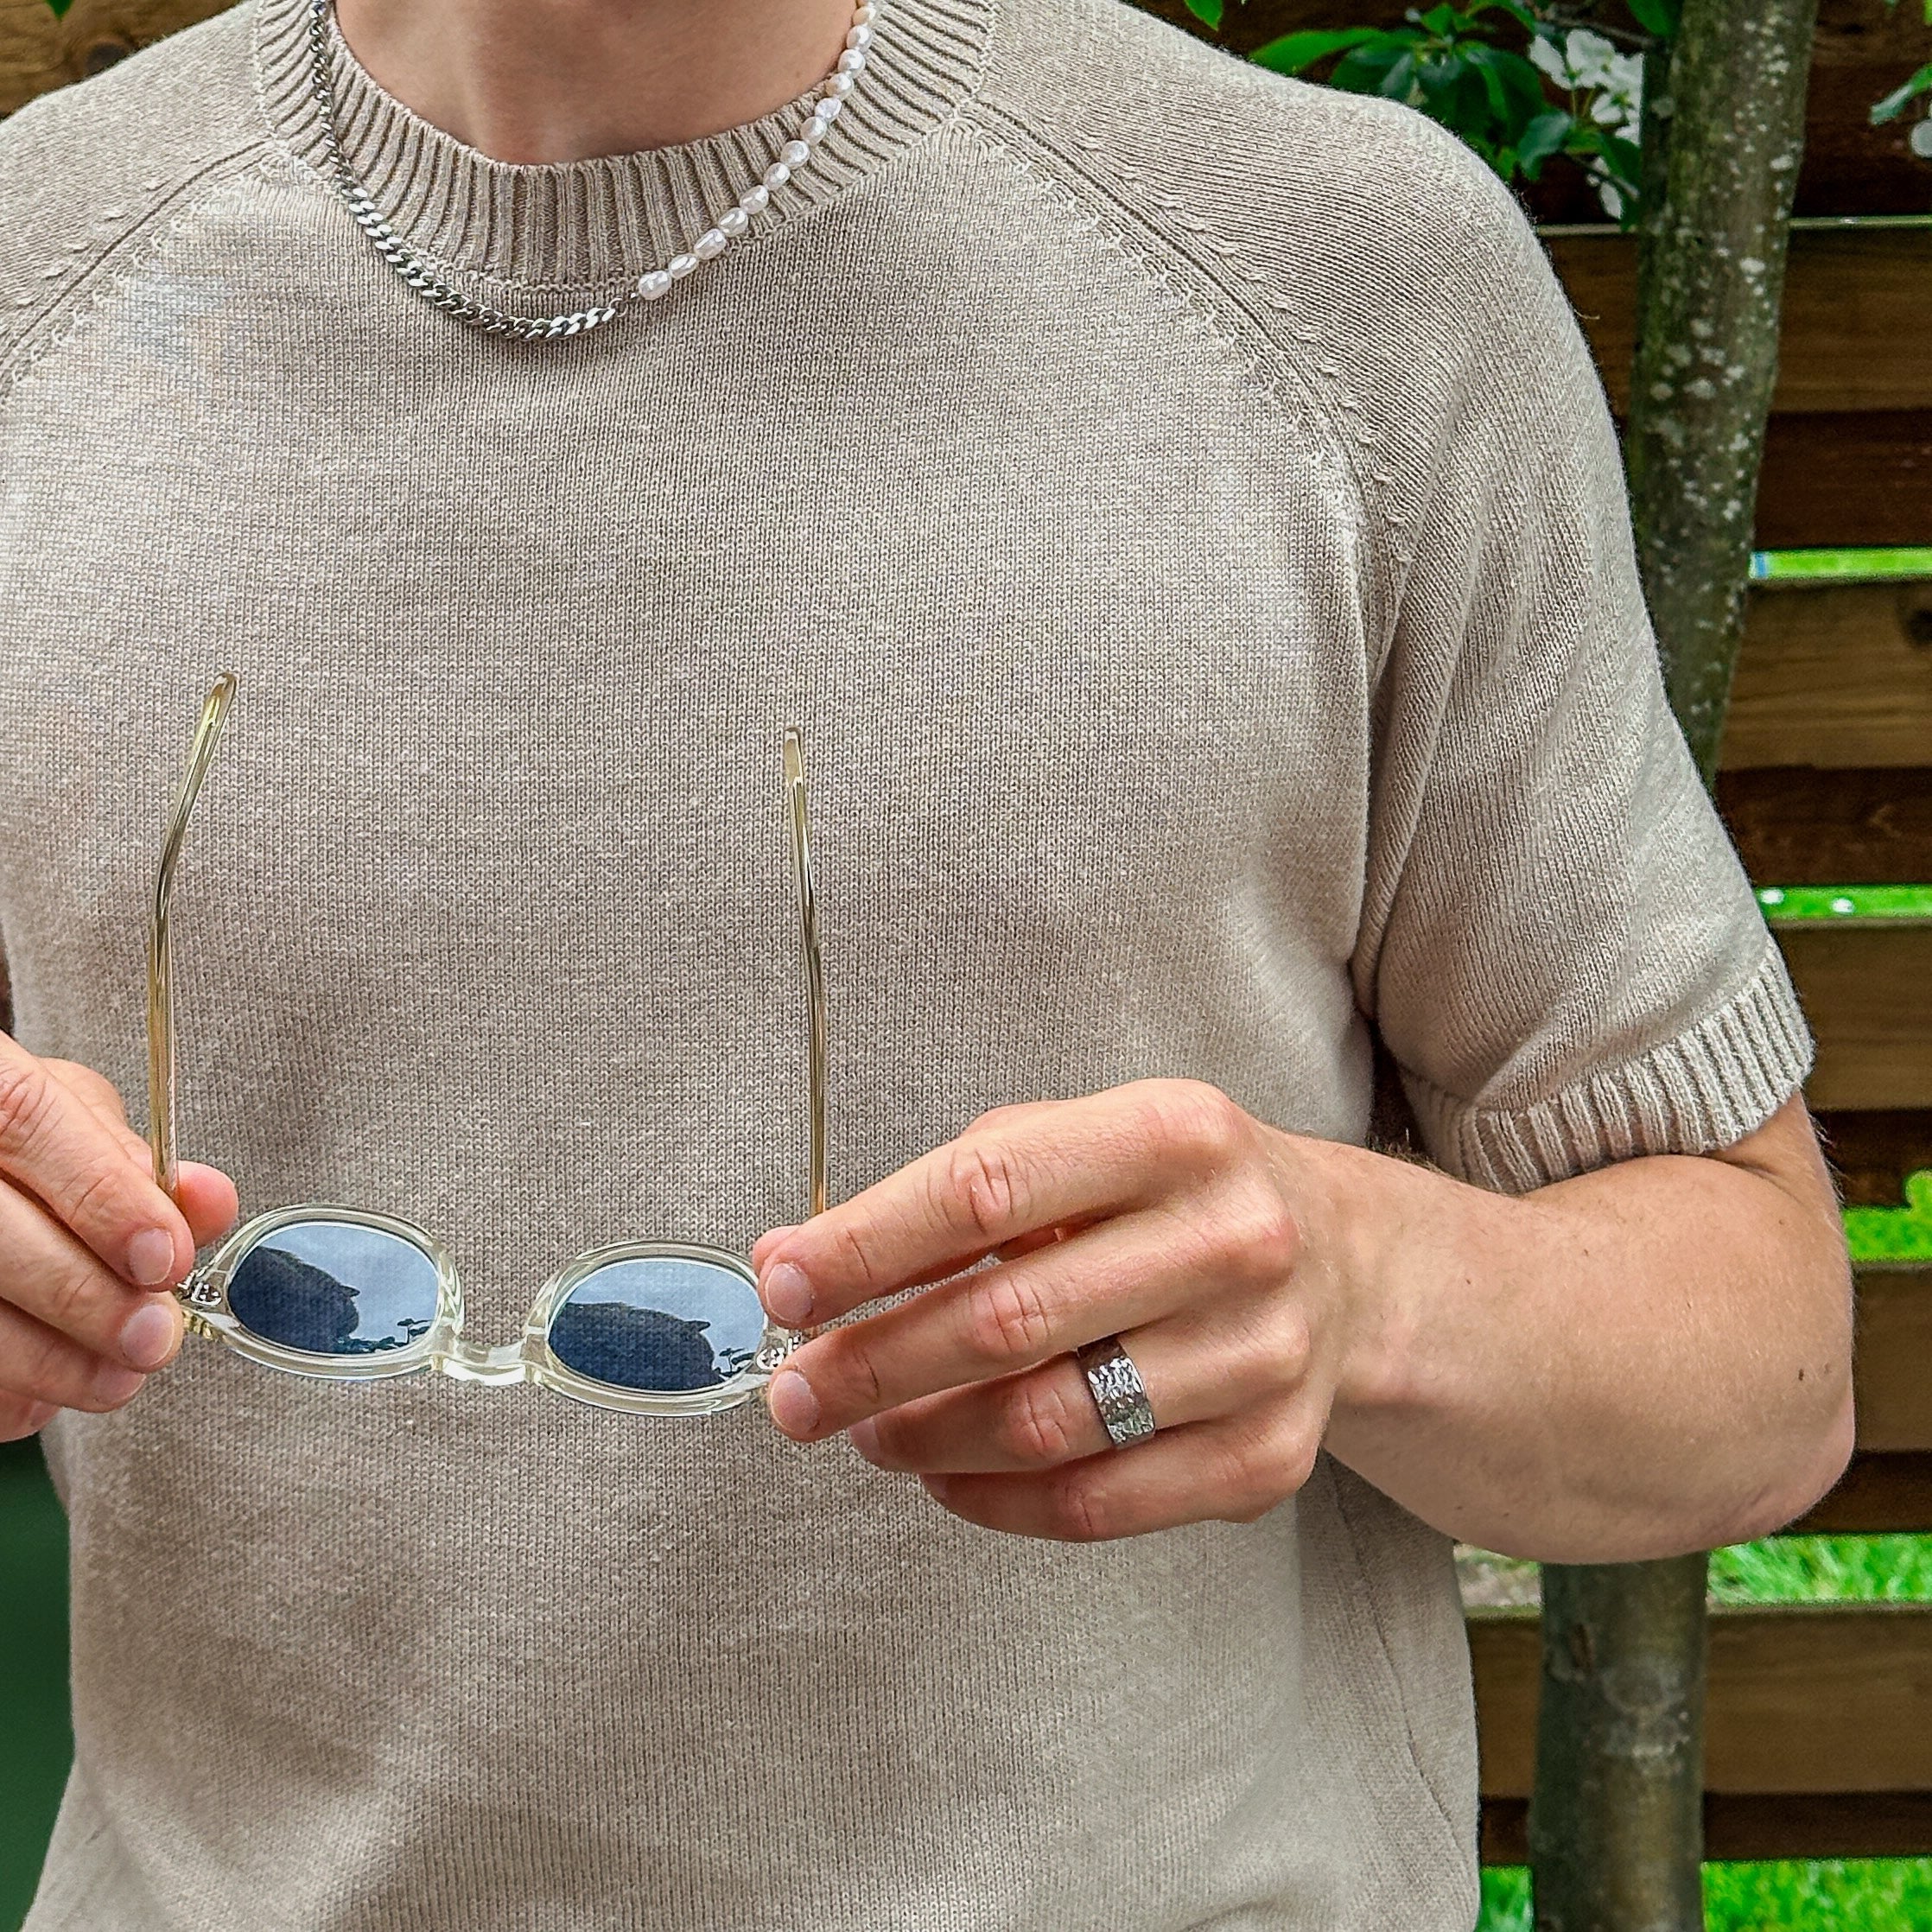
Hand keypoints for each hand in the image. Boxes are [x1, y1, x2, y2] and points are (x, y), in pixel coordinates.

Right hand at [0, 1037, 237, 1441]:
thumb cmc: (23, 1136)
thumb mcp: (76, 1116)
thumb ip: (138, 1161)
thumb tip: (208, 1203)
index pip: (31, 1124)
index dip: (102, 1198)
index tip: (165, 1259)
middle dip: (87, 1299)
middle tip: (155, 1337)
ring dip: (52, 1361)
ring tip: (119, 1375)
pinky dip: (11, 1388)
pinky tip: (51, 1383)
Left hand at [750, 1079, 1367, 1541]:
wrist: (1343, 1261)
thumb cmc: (1171, 1194)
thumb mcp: (1082, 1143)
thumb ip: (951, 1191)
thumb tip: (796, 1264)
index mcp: (1173, 1131)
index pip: (984, 1190)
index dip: (864, 1246)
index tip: (781, 1285)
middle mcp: (1232, 1236)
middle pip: (1005, 1319)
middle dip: (870, 1364)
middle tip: (796, 1391)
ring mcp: (1260, 1354)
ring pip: (1043, 1424)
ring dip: (922, 1439)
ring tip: (867, 1430)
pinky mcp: (1268, 1456)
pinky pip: (1095, 1504)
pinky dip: (993, 1501)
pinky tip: (944, 1475)